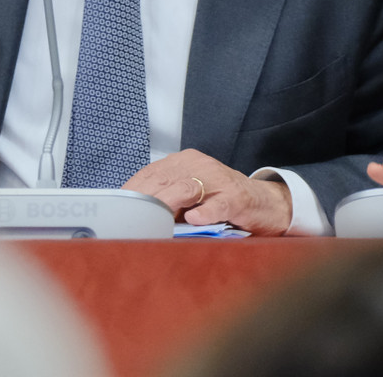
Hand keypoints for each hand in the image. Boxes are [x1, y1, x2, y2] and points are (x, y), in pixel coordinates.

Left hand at [123, 149, 293, 235]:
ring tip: (153, 220)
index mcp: (184, 163)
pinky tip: (194, 220)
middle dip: (144, 201)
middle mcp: (200, 166)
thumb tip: (134, 220)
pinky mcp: (238, 196)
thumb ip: (166, 203)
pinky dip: (206, 211)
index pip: (150, 174)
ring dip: (167, 205)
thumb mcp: (190, 198)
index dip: (132, 192)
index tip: (116, 210)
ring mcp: (219, 179)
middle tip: (128, 220)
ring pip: (187, 188)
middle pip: (164, 180)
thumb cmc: (222, 203)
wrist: (265, 204)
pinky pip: (219, 202)